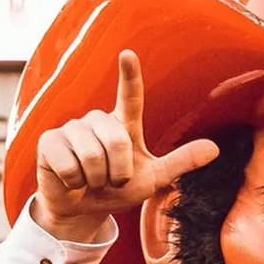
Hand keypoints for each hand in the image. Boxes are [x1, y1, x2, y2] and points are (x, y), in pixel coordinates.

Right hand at [30, 50, 221, 243]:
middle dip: (119, 171)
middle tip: (112, 179)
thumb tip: (215, 149)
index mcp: (123, 125)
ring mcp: (70, 129)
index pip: (130, 97)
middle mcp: (96, 120)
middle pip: (117, 141)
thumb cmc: (117, 189)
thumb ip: (180, 162)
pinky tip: (71, 180)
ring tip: (91, 180)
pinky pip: (70, 165)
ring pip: (92, 156)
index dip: (129, 76)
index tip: (128, 54)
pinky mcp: (48, 142)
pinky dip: (75, 182)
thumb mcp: (154, 178)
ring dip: (97, 179)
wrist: (84, 209)